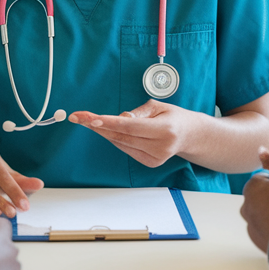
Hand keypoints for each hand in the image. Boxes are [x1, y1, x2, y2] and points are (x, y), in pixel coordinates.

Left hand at [69, 100, 198, 167]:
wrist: (190, 135)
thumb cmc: (174, 116)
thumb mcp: (158, 106)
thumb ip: (138, 112)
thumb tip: (119, 118)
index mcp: (164, 130)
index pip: (130, 126)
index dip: (109, 122)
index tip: (90, 118)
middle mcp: (160, 147)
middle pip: (122, 136)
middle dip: (97, 125)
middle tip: (78, 117)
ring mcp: (155, 158)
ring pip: (122, 144)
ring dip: (103, 132)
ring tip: (87, 120)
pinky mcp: (150, 163)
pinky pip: (126, 149)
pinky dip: (115, 139)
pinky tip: (107, 130)